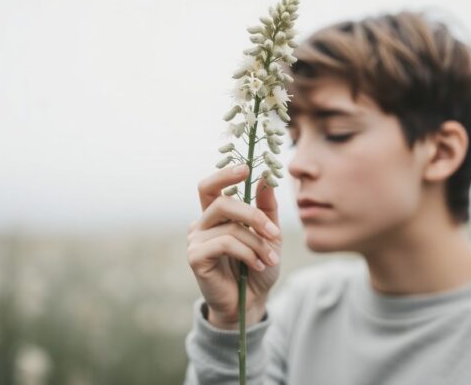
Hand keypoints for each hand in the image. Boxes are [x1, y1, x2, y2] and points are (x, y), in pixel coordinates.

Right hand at [187, 163, 282, 329]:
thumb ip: (267, 207)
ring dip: (257, 243)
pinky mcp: (195, 257)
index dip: (224, 174)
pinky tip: (257, 266)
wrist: (251, 302)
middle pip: (222, 202)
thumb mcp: (270, 235)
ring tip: (270, 259)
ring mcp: (196, 240)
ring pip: (229, 226)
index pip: (210, 186)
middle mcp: (201, 224)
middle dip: (253, 215)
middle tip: (275, 232)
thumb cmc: (258, 267)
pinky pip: (224, 244)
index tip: (247, 167)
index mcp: (216, 215)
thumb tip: (265, 178)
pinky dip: (247, 253)